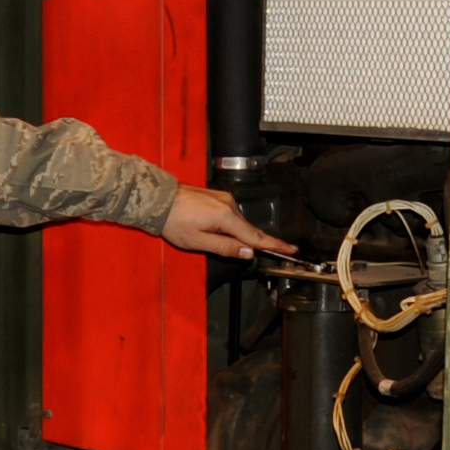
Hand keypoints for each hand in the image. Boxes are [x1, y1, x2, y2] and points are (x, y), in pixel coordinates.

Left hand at [159, 184, 295, 260]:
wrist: (158, 199)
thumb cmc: (174, 222)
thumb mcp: (198, 242)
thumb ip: (225, 247)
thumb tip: (249, 252)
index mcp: (226, 217)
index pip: (255, 236)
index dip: (274, 245)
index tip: (291, 249)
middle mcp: (230, 204)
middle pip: (248, 229)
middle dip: (253, 243)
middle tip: (262, 253)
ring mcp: (224, 197)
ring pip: (239, 222)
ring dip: (237, 234)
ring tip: (218, 241)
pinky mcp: (218, 196)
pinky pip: (231, 214)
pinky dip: (230, 225)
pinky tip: (218, 231)